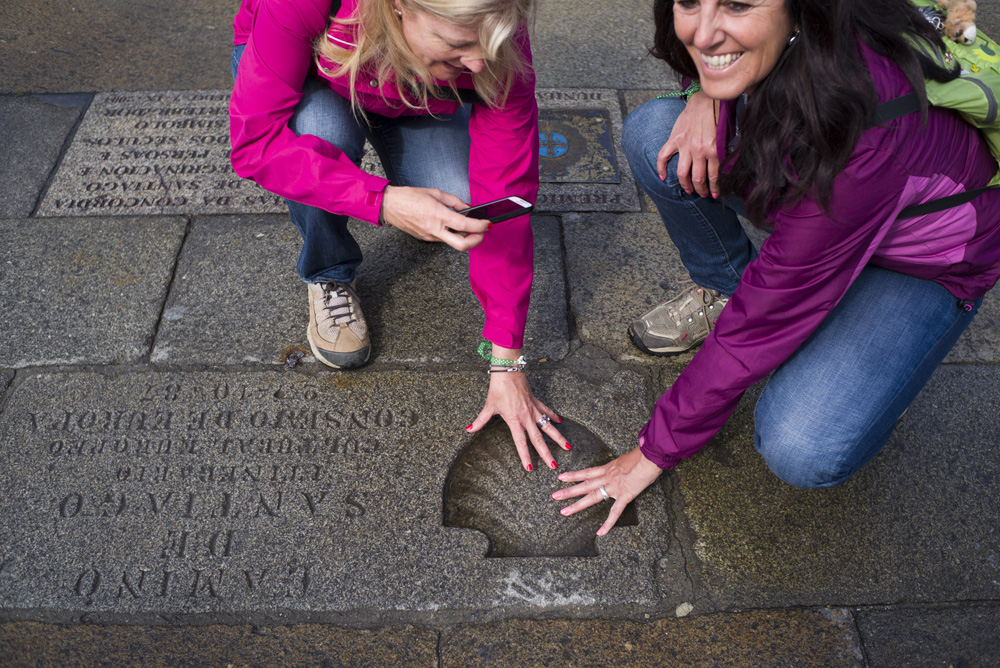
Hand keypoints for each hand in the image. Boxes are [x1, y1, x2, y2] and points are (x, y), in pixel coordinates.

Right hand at [380, 185, 489, 250]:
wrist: (390, 205)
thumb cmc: (409, 197)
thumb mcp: (436, 193)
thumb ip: (455, 202)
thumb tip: (467, 209)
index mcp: (438, 215)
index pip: (465, 226)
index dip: (480, 226)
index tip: (487, 224)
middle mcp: (435, 229)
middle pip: (462, 245)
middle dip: (476, 241)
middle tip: (481, 233)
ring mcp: (430, 236)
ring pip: (453, 243)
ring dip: (463, 236)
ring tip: (465, 226)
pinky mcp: (426, 239)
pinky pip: (444, 239)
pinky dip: (451, 234)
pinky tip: (450, 225)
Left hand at [465, 346, 570, 471]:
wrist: (508, 371)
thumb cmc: (498, 388)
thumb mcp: (489, 406)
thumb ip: (480, 420)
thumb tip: (468, 429)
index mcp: (514, 420)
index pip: (521, 442)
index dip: (525, 456)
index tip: (530, 468)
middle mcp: (526, 417)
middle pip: (538, 439)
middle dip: (546, 453)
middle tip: (554, 465)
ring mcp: (533, 409)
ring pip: (548, 427)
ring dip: (558, 437)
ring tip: (568, 446)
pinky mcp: (536, 401)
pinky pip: (547, 411)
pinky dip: (554, 416)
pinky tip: (561, 422)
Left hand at [552, 444, 662, 535]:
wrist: (650, 457)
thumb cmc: (643, 455)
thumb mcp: (628, 458)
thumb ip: (623, 464)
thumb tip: (625, 466)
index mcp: (608, 468)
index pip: (587, 472)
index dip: (573, 475)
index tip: (561, 477)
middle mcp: (607, 477)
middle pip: (584, 485)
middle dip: (568, 491)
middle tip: (554, 496)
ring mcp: (614, 487)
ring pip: (592, 497)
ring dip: (577, 505)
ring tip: (564, 512)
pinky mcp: (624, 495)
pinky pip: (614, 512)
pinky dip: (607, 523)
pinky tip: (600, 533)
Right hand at [657, 91, 719, 198]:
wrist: (707, 98)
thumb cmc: (720, 115)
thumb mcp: (727, 135)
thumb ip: (724, 152)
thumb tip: (726, 168)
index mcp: (714, 150)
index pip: (714, 177)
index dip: (715, 188)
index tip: (716, 194)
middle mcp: (699, 150)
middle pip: (698, 179)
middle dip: (701, 190)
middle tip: (703, 195)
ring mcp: (685, 145)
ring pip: (682, 173)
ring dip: (686, 185)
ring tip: (688, 190)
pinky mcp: (675, 139)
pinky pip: (663, 157)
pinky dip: (661, 168)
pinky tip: (663, 177)